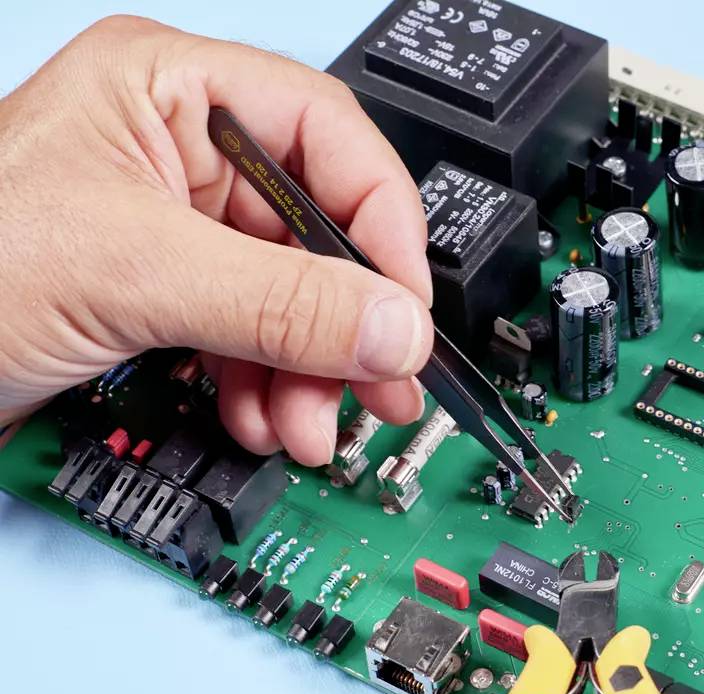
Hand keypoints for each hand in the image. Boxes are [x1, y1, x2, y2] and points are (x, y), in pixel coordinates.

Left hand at [0, 15, 433, 465]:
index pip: (328, 136)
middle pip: (318, 232)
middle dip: (345, 321)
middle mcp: (182, 153)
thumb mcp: (132, 271)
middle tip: (380, 383)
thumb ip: (280, 301)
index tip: (402, 304)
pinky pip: (253, 336)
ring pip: (294, 297)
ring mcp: (175, 230)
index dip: (378, 222)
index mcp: (170, 90)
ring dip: (312, 371)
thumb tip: (394, 325)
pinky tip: (265, 418)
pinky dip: (270, 386)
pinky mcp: (165, 296)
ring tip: (309, 424)